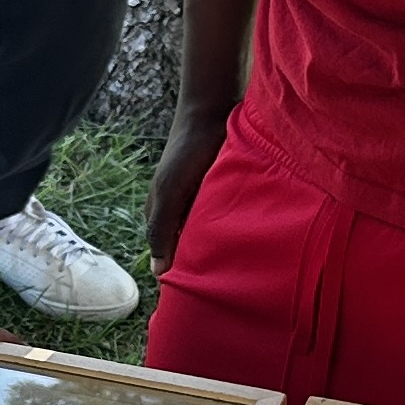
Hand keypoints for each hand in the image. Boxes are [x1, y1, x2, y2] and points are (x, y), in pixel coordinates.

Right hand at [147, 104, 231, 270]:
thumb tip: (159, 272)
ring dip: (220, 245)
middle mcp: (178, 210)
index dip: (180, 273)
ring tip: (238, 264)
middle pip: (189, 246)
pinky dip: (231, 228)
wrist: (211, 110)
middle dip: (203, 262)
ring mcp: (198, 201)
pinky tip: (246, 238)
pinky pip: (224, 218)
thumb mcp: (170, 192)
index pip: (166, 256)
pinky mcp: (218, 191)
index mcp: (160, 213)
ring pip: (208, 234)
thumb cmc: (186, 151)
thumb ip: (161, 229)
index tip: (198, 295)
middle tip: (224, 283)